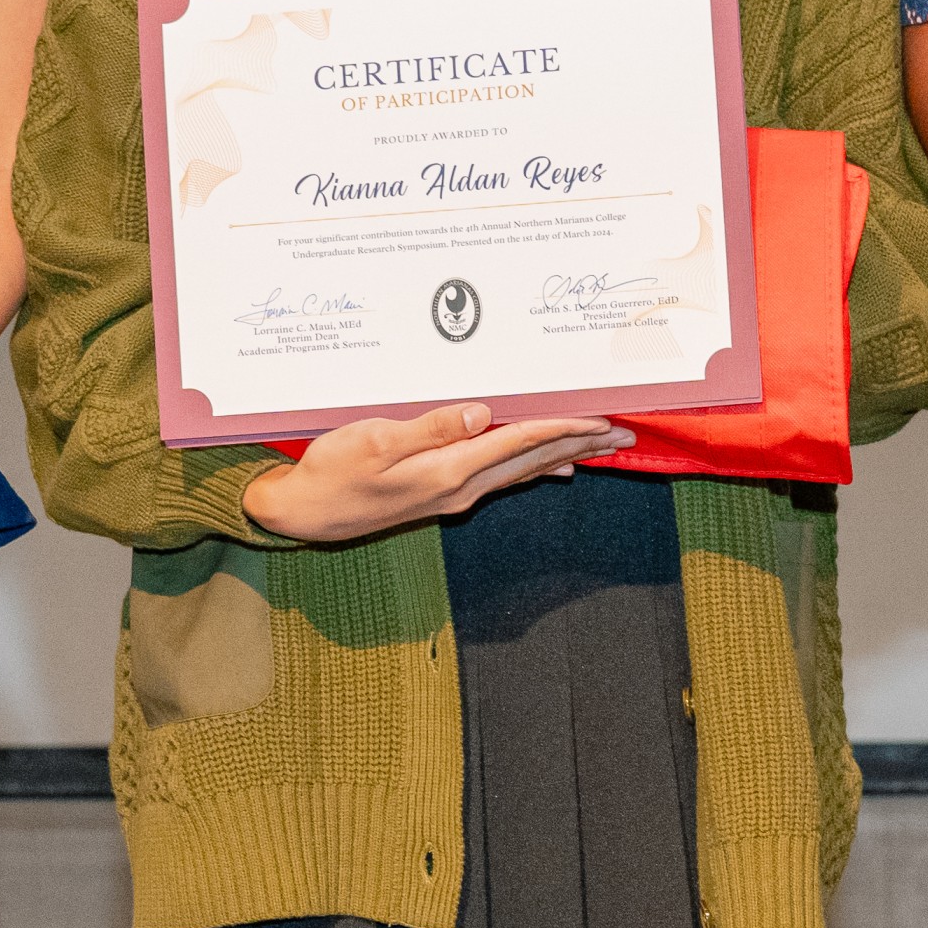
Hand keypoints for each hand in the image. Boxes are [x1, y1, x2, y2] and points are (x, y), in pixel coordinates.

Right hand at [240, 400, 622, 544]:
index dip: (562, 426)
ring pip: (524, 470)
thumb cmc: (331, 473)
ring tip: (602, 446)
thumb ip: (431, 427)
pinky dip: (534, 467)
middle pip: (534, 460)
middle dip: (581, 443)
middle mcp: (460, 488)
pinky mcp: (442, 494)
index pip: (520, 442)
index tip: (600, 416)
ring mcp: (453, 494)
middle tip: (624, 432)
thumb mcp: (374, 441)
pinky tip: (552, 469)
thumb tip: (482, 414)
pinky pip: (504, 478)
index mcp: (449, 471)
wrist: (303, 514)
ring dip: (565, 455)